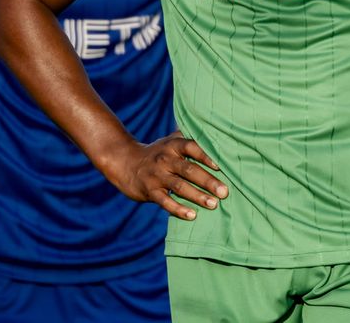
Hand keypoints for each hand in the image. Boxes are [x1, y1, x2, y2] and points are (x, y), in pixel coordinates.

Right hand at [102, 132, 228, 220]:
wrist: (125, 162)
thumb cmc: (157, 153)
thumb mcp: (170, 141)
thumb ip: (189, 137)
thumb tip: (218, 133)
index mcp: (173, 145)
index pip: (191, 147)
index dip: (206, 155)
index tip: (221, 166)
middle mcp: (165, 158)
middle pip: (189, 169)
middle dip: (208, 181)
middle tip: (225, 192)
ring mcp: (156, 175)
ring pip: (179, 186)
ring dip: (197, 196)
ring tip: (214, 204)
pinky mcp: (150, 191)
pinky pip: (165, 201)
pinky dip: (178, 209)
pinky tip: (192, 215)